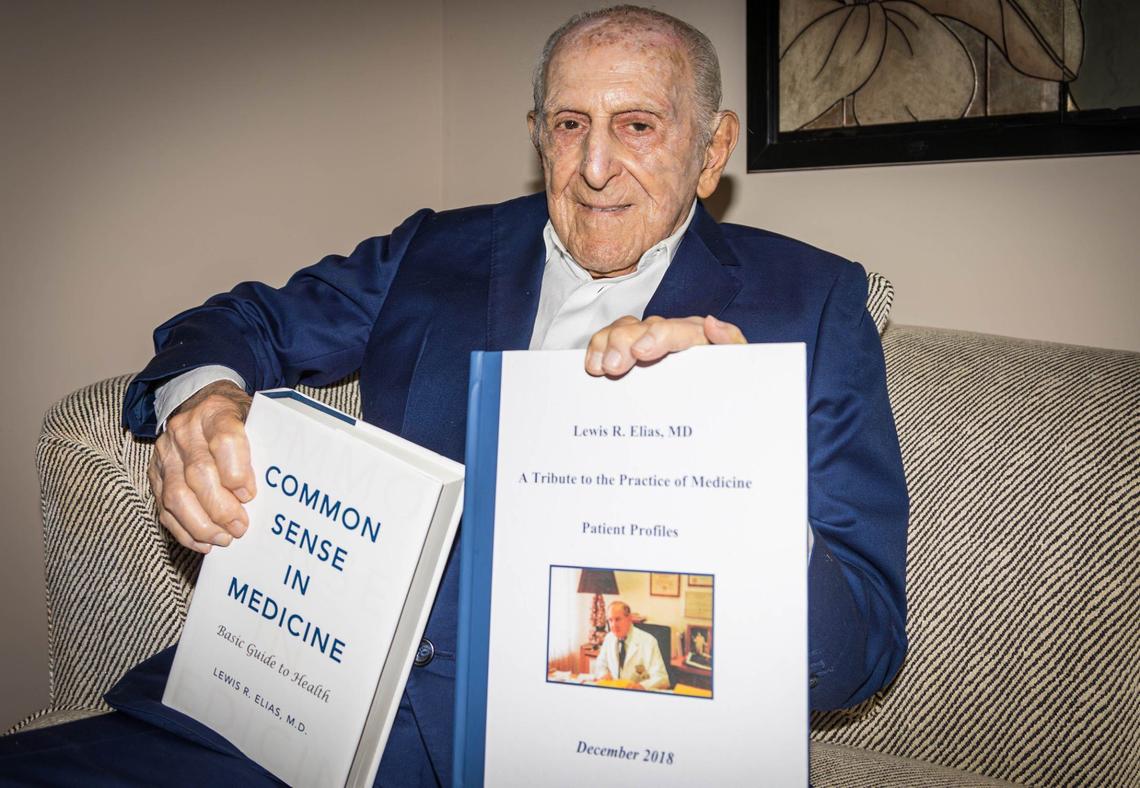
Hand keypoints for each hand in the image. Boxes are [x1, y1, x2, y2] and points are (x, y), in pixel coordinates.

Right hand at [147, 380, 254, 552]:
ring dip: (202, 524)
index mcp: (215, 412)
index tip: (249, 495)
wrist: (199, 404)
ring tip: (224, 538)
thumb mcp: (254, 419)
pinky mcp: (156, 474)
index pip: (224, 439)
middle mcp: (185, 431)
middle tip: (240, 528)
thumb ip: (264, 445)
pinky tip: (204, 541)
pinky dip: (184, 530)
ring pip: (176, 495)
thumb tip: (279, 485)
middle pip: (199, 473)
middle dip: (221, 508)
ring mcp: (166, 453)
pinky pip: (164, 508)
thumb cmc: (237, 418)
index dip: (237, 472)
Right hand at [585, 315, 746, 376]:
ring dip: (608, 344)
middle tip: (613, 366)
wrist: (712, 418)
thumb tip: (712, 323)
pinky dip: (598, 349)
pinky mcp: (630, 354)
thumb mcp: (738, 369)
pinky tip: (593, 365)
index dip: (658, 336)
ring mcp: (647, 343)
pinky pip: (608, 341)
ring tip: (601, 367)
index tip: (641, 352)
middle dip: (625, 342)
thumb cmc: (724, 389)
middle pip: (644, 327)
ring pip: (624, 330)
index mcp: (698, 337)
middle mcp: (670, 335)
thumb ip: (732, 344)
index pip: (678, 329)